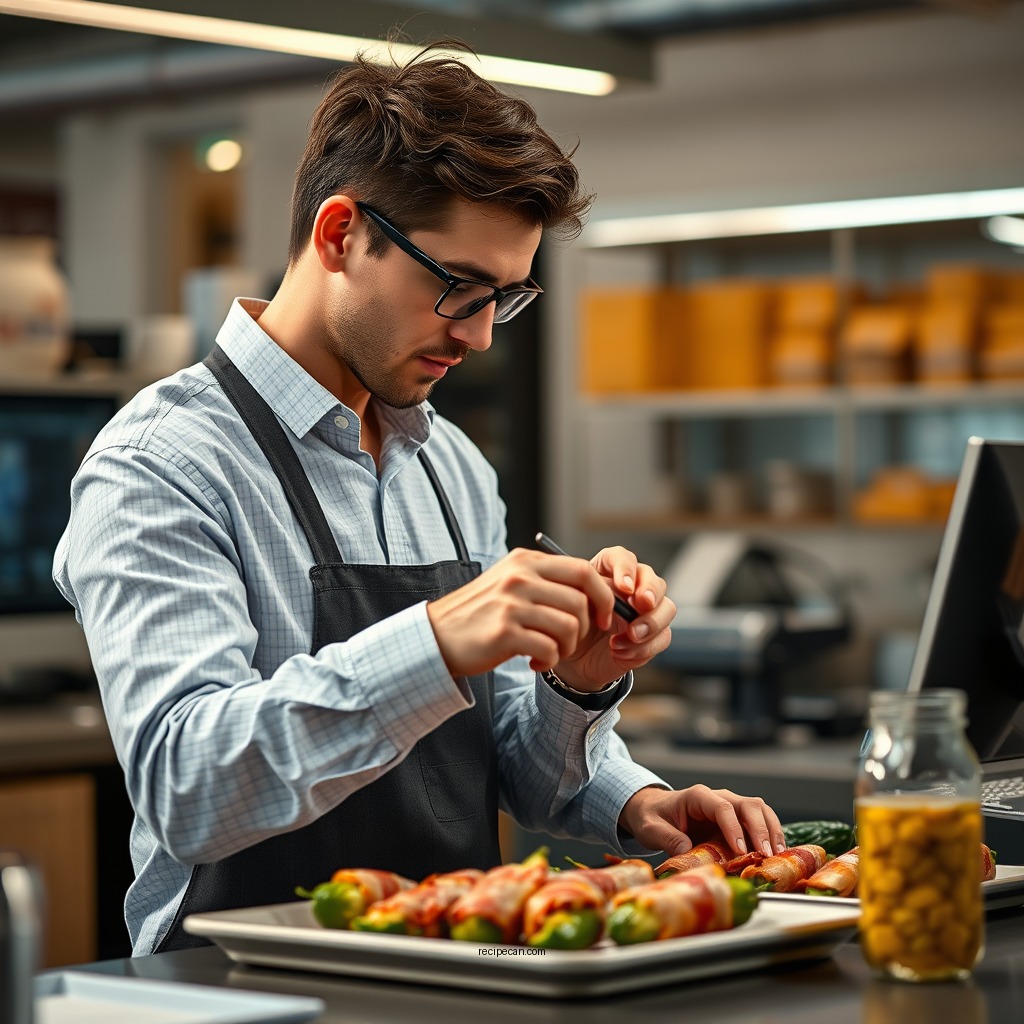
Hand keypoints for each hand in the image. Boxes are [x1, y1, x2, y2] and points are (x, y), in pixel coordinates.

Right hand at [426, 547, 621, 682]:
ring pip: (570, 627)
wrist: (437, 636)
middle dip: (587, 628)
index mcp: (525, 561)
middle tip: (572, 641)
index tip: (603, 617)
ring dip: (567, 647)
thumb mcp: (510, 583)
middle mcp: (519, 577)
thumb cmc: (481, 613)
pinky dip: (549, 662)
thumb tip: (596, 590)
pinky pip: (549, 649)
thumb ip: (545, 580)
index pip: (582, 570)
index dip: (602, 596)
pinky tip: (534, 663)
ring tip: (550, 653)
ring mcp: (511, 604)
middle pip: (581, 601)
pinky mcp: (503, 632)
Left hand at [552, 546, 675, 689]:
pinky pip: (663, 638)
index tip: (624, 587)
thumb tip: (614, 591)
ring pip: (667, 608)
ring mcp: (647, 612)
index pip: (623, 558)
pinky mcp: (654, 636)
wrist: (575, 657)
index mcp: (610, 572)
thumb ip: (592, 593)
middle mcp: (634, 587)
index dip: (626, 569)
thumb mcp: (576, 605)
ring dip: (651, 623)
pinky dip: (643, 647)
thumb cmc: (574, 623)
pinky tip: (619, 652)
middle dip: (651, 592)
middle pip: (655, 580)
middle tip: (641, 604)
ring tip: (631, 635)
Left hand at [618, 784, 785, 858]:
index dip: (734, 828)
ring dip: (771, 830)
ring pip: (759, 810)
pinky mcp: (736, 820)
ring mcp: (730, 807)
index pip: (722, 807)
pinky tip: (777, 852)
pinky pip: (758, 822)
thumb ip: (666, 838)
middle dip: (760, 829)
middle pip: (748, 805)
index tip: (740, 850)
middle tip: (766, 854)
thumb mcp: (650, 828)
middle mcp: (718, 797)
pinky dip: (770, 834)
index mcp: (697, 796)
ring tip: (778, 855)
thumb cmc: (652, 817)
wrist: (653, 811)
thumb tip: (687, 850)